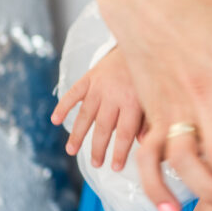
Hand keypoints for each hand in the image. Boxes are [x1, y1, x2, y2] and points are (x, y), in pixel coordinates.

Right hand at [52, 47, 144, 170]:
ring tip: (71, 150)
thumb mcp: (156, 97)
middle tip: (95, 164)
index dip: (119, 153)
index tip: (116, 168)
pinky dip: (63, 106)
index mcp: (134, 102)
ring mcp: (100, 85)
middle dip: (98, 148)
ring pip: (86, 115)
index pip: (125, 134)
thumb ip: (150, 121)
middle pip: (103, 128)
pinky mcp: (90, 76)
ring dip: (77, 134)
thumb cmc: (152, 74)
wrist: (143, 43)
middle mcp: (115, 95)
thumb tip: (145, 144)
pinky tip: (55, 120)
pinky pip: (73, 93)